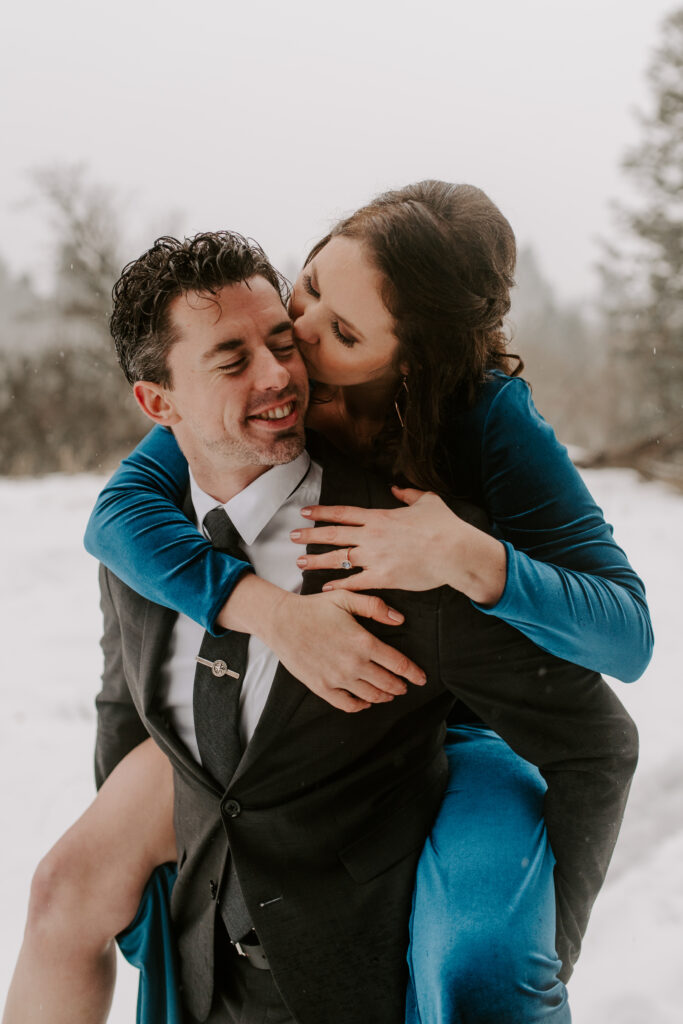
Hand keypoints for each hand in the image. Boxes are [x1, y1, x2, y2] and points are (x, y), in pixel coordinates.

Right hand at [217, 575, 425, 712]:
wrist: (281, 621)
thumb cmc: (314, 607)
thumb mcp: (346, 598)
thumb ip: (375, 606)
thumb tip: (400, 619)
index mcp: (363, 642)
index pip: (398, 664)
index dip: (413, 673)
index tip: (422, 678)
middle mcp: (353, 663)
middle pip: (388, 683)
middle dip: (400, 686)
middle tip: (406, 686)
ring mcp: (337, 678)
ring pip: (371, 695)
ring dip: (384, 696)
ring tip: (389, 693)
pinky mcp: (322, 687)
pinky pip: (347, 704)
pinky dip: (360, 706)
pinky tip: (365, 701)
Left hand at [291, 486, 506, 603]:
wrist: (456, 552)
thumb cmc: (445, 526)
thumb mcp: (427, 501)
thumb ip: (407, 494)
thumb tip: (395, 487)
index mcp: (380, 516)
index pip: (344, 512)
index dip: (322, 512)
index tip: (305, 512)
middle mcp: (373, 536)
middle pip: (334, 534)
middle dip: (310, 535)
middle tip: (291, 536)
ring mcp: (376, 557)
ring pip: (339, 558)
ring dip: (317, 560)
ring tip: (299, 561)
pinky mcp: (384, 577)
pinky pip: (356, 582)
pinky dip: (339, 585)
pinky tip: (325, 588)